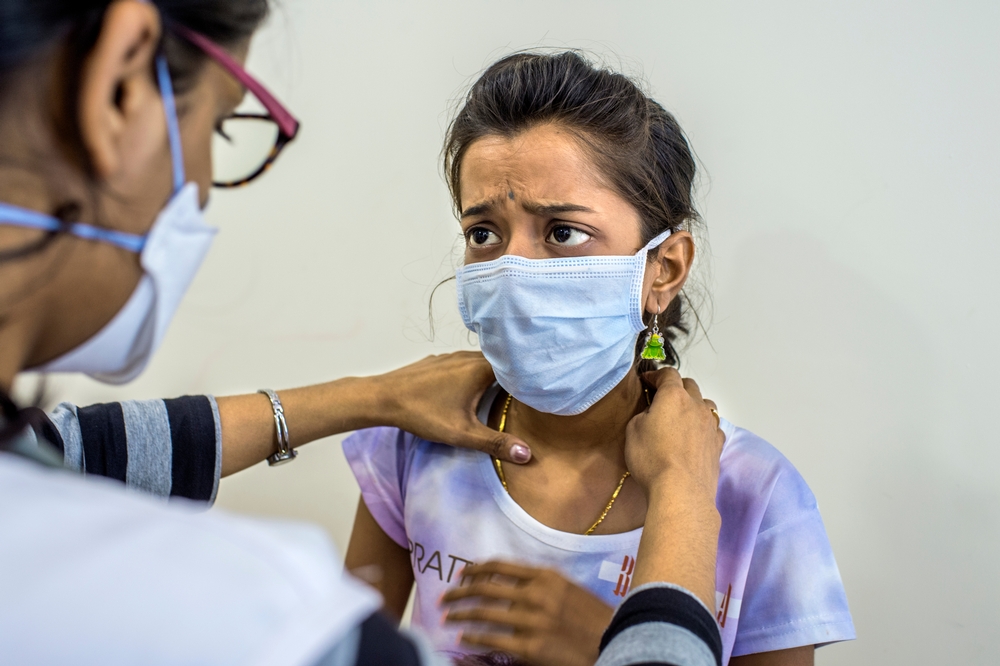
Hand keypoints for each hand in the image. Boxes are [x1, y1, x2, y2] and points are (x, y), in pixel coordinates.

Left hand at [373, 351, 531, 463]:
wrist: (381, 398)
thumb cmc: (422, 413)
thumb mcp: (462, 433)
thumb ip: (495, 443)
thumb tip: (526, 454)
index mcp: (480, 369)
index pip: (516, 366)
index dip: (530, 377)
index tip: (541, 391)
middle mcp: (468, 357)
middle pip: (500, 364)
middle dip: (512, 377)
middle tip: (527, 395)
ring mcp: (450, 357)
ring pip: (481, 363)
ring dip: (492, 375)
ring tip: (502, 393)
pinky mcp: (437, 361)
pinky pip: (463, 364)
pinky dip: (473, 374)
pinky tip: (470, 390)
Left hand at [442, 561, 612, 665]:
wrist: (614, 643)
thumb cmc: (592, 619)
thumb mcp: (568, 590)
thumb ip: (540, 584)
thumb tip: (511, 584)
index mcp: (545, 576)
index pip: (498, 567)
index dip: (474, 570)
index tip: (461, 575)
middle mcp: (536, 594)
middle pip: (485, 589)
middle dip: (459, 592)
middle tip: (444, 598)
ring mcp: (532, 621)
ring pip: (483, 613)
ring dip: (460, 614)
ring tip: (447, 617)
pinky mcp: (531, 647)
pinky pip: (493, 639)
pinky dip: (474, 636)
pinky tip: (463, 636)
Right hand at [625, 367, 723, 606]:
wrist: (681, 491)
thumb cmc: (651, 459)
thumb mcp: (633, 431)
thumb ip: (643, 415)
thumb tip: (652, 415)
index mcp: (673, 396)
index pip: (668, 374)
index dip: (656, 375)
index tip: (646, 382)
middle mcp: (696, 405)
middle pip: (689, 385)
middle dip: (676, 387)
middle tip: (662, 398)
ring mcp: (710, 425)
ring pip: (705, 404)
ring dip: (693, 405)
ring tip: (682, 417)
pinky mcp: (718, 444)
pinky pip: (713, 427)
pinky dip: (704, 426)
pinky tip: (696, 437)